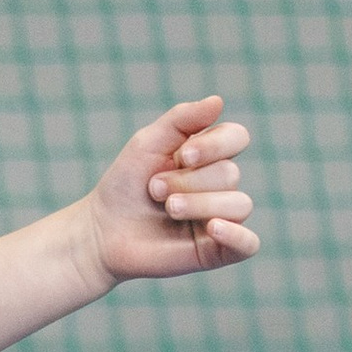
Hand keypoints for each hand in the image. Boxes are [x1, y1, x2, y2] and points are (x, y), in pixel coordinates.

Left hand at [80, 95, 258, 284]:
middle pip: (229, 174)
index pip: (236, 137)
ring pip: (239, 205)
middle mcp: (220, 186)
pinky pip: (249, 243)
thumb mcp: (147, 144)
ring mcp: (221, 218)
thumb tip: (219, 101)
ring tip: (167, 208)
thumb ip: (182, 119)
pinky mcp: (217, 250)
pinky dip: (236, 234)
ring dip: (199, 203)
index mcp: (209, 156)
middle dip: (187, 180)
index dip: (215, 144)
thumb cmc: (125, 185)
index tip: (182, 155)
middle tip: (154, 189)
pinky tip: (213, 227)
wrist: (101, 231)